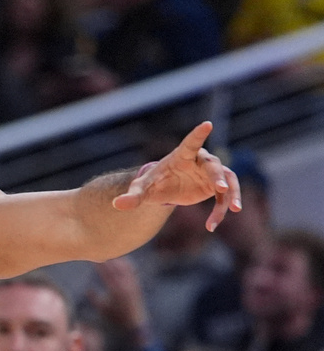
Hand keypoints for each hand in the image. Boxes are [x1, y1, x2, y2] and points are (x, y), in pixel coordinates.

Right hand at [88, 257, 147, 330]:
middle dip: (106, 259)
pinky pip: (131, 270)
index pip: (105, 273)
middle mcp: (125, 285)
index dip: (98, 264)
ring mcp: (132, 284)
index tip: (91, 258)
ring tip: (108, 254)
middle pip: (115, 266)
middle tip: (98, 251)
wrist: (135, 324)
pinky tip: (120, 260)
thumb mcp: (102, 309)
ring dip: (116, 259)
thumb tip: (87, 288)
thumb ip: (94, 298)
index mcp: (115, 291)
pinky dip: (125, 263)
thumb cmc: (116, 318)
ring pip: (124, 266)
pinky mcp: (136, 284)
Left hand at [112, 121, 240, 231]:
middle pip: (213, 165)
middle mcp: (199, 161)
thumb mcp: (141, 190)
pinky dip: (221, 211)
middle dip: (218, 177)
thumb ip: (132, 197)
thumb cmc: (152, 183)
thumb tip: (116, 204)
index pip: (190, 143)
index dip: (198, 134)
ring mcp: (210, 173)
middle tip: (222, 189)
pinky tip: (211, 226)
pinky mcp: (215, 186)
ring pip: (228, 180)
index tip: (207, 124)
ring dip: (232, 194)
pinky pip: (224, 197)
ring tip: (234, 210)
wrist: (162, 190)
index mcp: (181, 156)